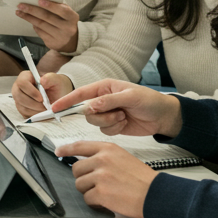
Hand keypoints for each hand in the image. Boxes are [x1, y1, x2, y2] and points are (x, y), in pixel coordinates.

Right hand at [11, 71, 73, 116]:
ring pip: (22, 107)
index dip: (31, 92)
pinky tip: (43, 113)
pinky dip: (35, 116)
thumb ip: (49, 78)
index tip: (41, 99)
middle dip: (33, 104)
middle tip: (45, 107)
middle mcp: (18, 88)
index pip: (22, 83)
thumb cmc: (55, 84)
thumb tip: (41, 81)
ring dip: (35, 111)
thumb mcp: (55, 79)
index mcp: (25, 77)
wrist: (57, 93)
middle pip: (19, 97)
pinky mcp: (21, 108)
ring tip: (46, 110)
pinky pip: (25, 114)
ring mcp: (18, 99)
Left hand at [15, 0, 80, 52]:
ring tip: (19, 12)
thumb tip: (40, 0)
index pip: (61, 11)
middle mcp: (67, 28)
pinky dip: (33, 25)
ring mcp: (59, 36)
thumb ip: (59, 6)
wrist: (72, 41)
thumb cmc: (66, 21)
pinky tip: (28, 19)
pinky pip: (39, 32)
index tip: (39, 1)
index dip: (50, 6)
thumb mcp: (67, 13)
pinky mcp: (51, 43)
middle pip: (47, 17)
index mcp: (72, 17)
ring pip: (40, 24)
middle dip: (32, 10)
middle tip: (21, 5)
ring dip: (28, 17)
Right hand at [53, 79, 182, 137]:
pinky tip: (125, 123)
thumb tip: (91, 106)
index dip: (67, 100)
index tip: (55, 107)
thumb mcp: (130, 96)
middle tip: (117, 113)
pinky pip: (104, 130)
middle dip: (100, 115)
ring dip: (110, 122)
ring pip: (95, 122)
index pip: (80, 93)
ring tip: (124, 116)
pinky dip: (115, 129)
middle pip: (86, 111)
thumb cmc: (149, 100)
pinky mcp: (112, 125)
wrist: (162, 117)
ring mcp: (107, 113)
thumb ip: (109, 101)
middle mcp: (103, 100)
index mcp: (104, 87)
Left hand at [53, 141, 157, 217]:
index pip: (80, 146)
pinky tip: (107, 201)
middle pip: (76, 169)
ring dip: (89, 191)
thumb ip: (103, 157)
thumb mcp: (123, 158)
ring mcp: (100, 176)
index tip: (59, 152)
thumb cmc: (142, 179)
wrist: (155, 194)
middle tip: (98, 184)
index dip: (66, 149)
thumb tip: (86, 163)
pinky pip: (87, 198)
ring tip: (106, 192)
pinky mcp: (101, 192)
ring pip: (79, 185)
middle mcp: (102, 159)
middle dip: (84, 179)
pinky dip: (95, 203)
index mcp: (108, 149)